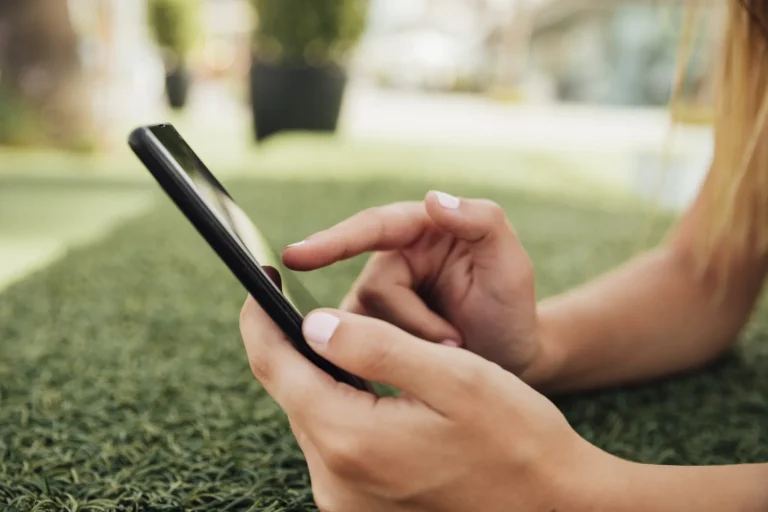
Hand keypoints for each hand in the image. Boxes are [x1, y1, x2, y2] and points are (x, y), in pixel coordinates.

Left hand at [239, 293, 606, 511]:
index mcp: (349, 439)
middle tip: (309, 302)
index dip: (261, 316)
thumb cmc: (515, 436)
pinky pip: (333, 443)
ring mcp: (345, 500)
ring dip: (322, 376)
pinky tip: (366, 388)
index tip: (263, 280)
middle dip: (296, 343)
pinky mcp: (360, 507)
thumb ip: (375, 346)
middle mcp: (334, 479)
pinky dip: (341, 407)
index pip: (274, 365)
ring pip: (312, 415)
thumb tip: (312, 322)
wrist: (553, 506)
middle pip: (290, 391)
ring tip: (345, 341)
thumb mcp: (451, 375)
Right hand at [283, 191, 542, 376]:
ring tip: (453, 351)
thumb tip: (432, 198)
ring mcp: (380, 299)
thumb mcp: (511, 264)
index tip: (296, 256)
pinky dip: (389, 360)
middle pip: (373, 289)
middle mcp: (393, 260)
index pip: (373, 228)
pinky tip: (413, 370)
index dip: (334, 241)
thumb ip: (481, 221)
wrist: (510, 363)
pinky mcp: (372, 332)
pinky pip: (360, 346)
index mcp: (422, 231)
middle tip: (455, 343)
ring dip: (408, 344)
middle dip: (412, 321)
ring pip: (364, 323)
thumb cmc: (511, 309)